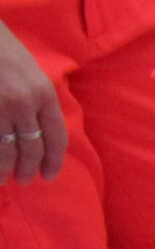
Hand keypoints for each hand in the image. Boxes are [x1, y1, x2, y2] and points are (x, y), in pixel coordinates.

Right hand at [0, 23, 65, 183]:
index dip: (54, 161)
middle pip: (31, 148)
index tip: (49, 176)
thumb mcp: (28, 68)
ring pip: (5, 149)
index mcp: (43, 92)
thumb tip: (39, 130)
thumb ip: (37, 98)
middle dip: (28, 168)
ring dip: (4, 168)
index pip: (56, 137)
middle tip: (23, 180)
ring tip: (2, 177)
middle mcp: (24, 102)